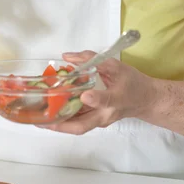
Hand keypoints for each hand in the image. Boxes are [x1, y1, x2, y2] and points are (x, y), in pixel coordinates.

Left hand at [43, 50, 157, 134]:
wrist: (146, 101)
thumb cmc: (133, 83)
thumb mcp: (117, 66)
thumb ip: (93, 58)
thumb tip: (67, 56)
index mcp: (117, 99)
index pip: (106, 101)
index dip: (95, 99)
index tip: (85, 95)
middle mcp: (106, 115)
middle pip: (82, 126)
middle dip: (60, 125)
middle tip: (40, 119)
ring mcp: (100, 121)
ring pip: (77, 127)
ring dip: (57, 124)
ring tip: (36, 117)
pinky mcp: (95, 121)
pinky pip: (77, 122)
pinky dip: (63, 118)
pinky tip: (48, 112)